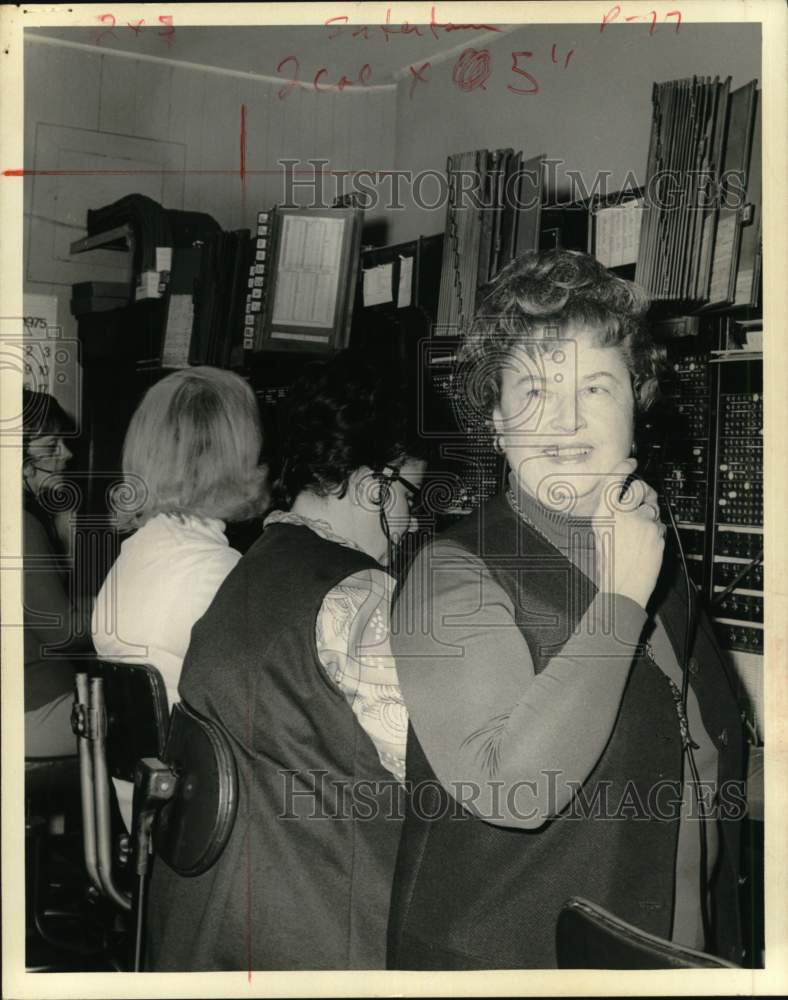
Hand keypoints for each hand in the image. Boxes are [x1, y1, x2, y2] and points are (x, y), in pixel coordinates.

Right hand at [593, 458, 665, 608]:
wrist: (623, 585)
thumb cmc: (610, 563)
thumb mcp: (602, 532)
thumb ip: (614, 512)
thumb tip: (633, 497)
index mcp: (603, 513)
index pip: (614, 480)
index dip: (624, 467)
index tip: (631, 462)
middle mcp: (621, 513)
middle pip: (640, 488)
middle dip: (644, 493)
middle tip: (641, 505)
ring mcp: (640, 521)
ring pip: (653, 507)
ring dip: (650, 515)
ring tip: (640, 534)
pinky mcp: (655, 531)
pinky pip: (660, 523)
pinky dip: (656, 531)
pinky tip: (646, 544)